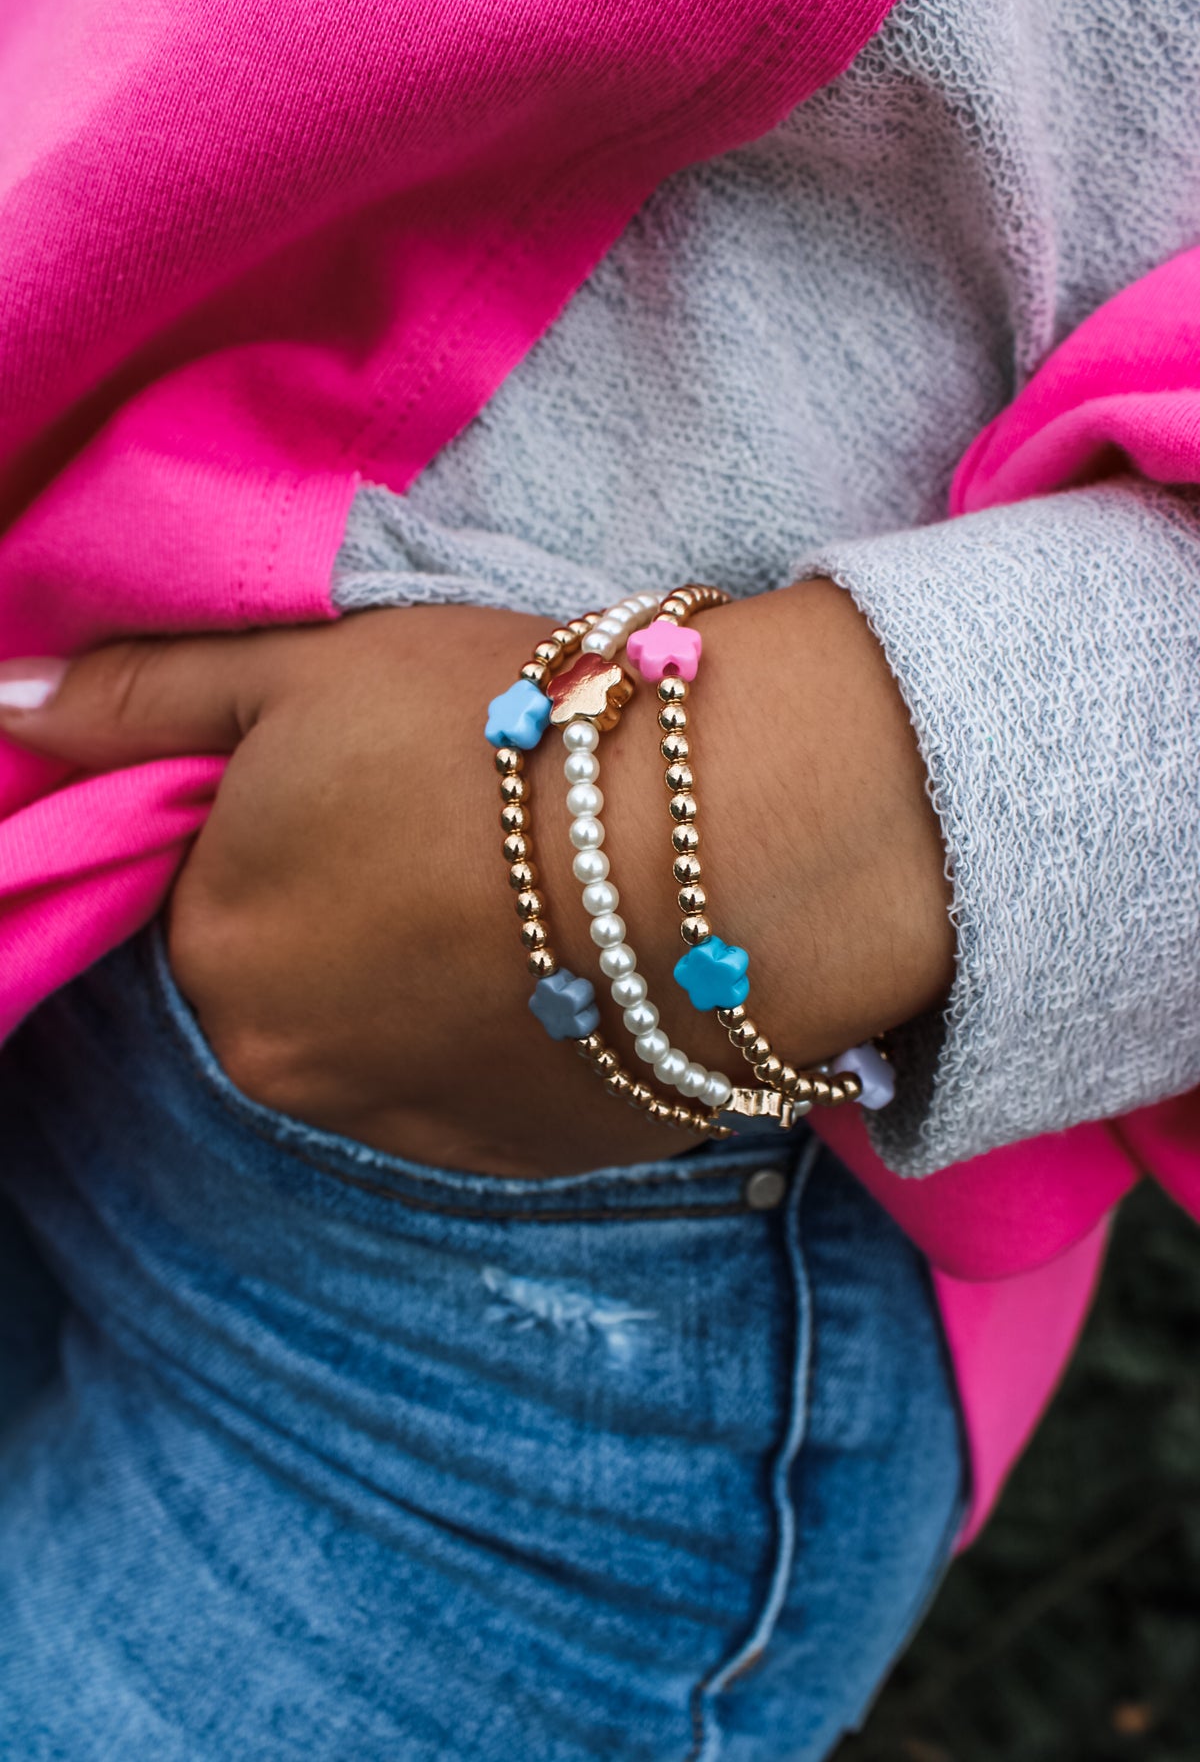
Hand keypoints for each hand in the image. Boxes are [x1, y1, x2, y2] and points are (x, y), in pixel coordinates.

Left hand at [0, 585, 953, 1175]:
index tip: (392, 779)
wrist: (729, 844)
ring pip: (385, 1041)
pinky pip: (478, 1093)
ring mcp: (404, 1132)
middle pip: (292, 978)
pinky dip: (506, 1038)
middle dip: (356, 911)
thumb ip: (146, 696)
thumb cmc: (505, 726)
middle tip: (475, 832)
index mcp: (215, 946)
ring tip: (536, 896)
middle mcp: (286, 1067)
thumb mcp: (308, 671)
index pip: (219, 892)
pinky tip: (575, 964)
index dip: (299, 826)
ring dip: (431, 983)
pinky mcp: (520, 1165)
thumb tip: (7, 710)